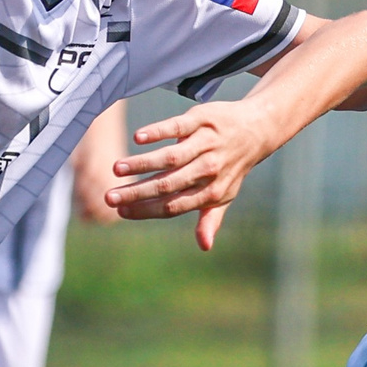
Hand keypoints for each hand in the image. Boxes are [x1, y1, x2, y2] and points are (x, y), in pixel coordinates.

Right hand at [104, 99, 283, 251]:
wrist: (256, 129)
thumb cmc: (232, 167)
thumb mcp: (224, 194)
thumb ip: (210, 219)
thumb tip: (204, 246)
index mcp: (212, 192)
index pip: (173, 206)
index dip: (147, 210)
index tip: (121, 212)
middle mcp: (209, 170)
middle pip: (168, 185)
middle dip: (137, 192)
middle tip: (110, 198)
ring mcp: (206, 143)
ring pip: (171, 157)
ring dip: (142, 164)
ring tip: (117, 169)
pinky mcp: (202, 119)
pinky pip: (178, 126)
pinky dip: (158, 131)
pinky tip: (138, 138)